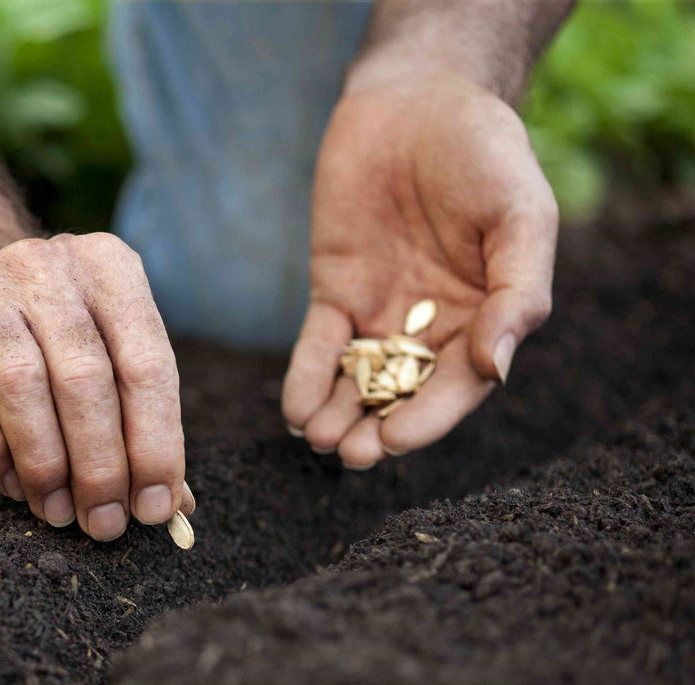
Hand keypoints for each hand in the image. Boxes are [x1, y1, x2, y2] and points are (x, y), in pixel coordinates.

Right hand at [0, 233, 191, 540]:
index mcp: (111, 272)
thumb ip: (145, 422)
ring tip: (60, 513)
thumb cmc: (57, 337)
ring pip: (21, 384)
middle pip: (84, 378)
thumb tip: (175, 506)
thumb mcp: (111, 354)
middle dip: (100, 466)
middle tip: (105, 524)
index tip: (154, 509)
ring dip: (45, 464)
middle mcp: (48, 270)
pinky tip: (15, 486)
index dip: (156, 444)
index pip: (148, 364)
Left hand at [282, 71, 558, 468]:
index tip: (395, 441)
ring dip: (337, 414)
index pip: (456, 387)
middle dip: (376, 429)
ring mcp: (381, 314)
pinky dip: (306, 377)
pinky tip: (295, 408)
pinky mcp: (336, 293)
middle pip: (403, 396)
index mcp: (484, 321)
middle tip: (350, 453)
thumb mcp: (520, 216)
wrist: (417, 100)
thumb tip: (497, 370)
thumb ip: (518, 292)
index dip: (426, 419)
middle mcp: (432, 329)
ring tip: (318, 438)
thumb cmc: (486, 154)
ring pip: (358, 381)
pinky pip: (319, 345)